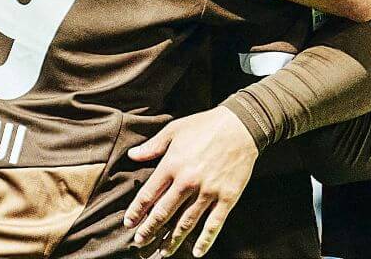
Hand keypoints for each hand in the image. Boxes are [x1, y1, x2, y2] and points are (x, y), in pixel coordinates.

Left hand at [124, 106, 258, 256]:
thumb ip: (153, 146)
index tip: (129, 223)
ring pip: (186, 223)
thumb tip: (132, 155)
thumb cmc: (206, 125)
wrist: (241, 125)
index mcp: (172, 165)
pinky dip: (205, 240)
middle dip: (149, 230)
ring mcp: (208, 192)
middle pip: (163, 213)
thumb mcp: (175, 130)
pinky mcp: (227, 197)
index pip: (148, 195)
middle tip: (140, 242)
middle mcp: (187, 182)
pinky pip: (214, 224)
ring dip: (173, 240)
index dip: (136, 211)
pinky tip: (197, 252)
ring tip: (163, 252)